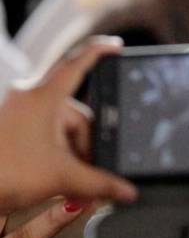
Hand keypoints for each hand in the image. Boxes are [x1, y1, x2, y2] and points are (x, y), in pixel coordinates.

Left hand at [0, 37, 136, 211]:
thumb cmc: (5, 172)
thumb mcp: (64, 177)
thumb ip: (102, 184)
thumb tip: (127, 190)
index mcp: (42, 99)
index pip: (76, 67)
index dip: (98, 54)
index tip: (116, 47)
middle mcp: (30, 101)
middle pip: (78, 117)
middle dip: (88, 149)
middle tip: (92, 177)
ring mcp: (21, 115)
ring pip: (64, 131)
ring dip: (75, 159)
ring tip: (73, 185)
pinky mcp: (15, 131)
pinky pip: (49, 139)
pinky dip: (60, 160)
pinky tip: (63, 181)